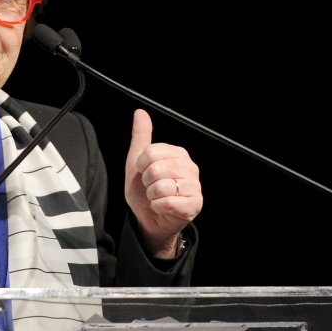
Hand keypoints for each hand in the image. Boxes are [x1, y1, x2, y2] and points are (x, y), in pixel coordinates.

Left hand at [124, 109, 202, 257]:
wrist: (148, 218)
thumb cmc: (144, 190)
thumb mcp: (137, 163)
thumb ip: (141, 137)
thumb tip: (140, 112)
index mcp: (177, 154)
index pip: (150, 152)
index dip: (141, 166)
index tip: (144, 173)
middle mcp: (189, 167)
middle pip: (155, 169)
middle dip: (147, 182)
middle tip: (152, 188)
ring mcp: (194, 186)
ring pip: (161, 186)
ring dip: (152, 196)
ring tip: (158, 197)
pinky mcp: (194, 204)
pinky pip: (168, 202)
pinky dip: (158, 207)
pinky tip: (163, 207)